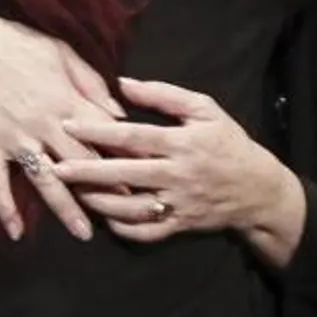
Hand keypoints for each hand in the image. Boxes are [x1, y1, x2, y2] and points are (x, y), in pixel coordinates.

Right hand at [0, 16, 122, 241]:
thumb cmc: (15, 43)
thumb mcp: (61, 52)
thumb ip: (91, 83)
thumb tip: (118, 112)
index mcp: (66, 101)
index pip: (105, 135)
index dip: (128, 155)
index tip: (147, 175)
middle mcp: (44, 125)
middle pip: (82, 164)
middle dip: (107, 190)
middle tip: (129, 213)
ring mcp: (15, 138)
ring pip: (45, 180)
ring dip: (66, 208)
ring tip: (83, 233)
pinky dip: (5, 207)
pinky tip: (15, 231)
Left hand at [53, 78, 304, 256]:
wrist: (260, 190)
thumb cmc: (228, 143)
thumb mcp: (204, 110)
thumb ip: (164, 95)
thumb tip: (123, 83)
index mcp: (182, 143)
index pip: (133, 136)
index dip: (99, 130)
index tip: (68, 125)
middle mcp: (178, 175)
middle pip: (126, 174)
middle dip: (87, 172)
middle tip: (55, 168)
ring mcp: (179, 204)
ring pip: (131, 208)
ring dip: (99, 202)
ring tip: (73, 193)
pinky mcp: (181, 226)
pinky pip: (147, 233)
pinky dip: (123, 229)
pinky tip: (103, 219)